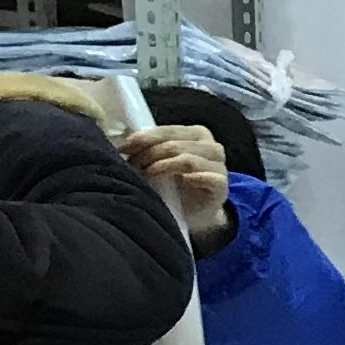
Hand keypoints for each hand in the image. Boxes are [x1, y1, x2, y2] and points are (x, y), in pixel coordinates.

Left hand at [121, 120, 236, 251]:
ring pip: (187, 159)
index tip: (123, 150)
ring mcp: (219, 165)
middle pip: (174, 145)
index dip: (142, 139)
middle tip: (131, 167)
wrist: (196, 213)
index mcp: (195, 134)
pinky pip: (208, 177)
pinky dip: (194, 177)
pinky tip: (182, 181)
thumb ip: (150, 148)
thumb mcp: (162, 161)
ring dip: (162, 167)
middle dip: (148, 155)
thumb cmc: (176, 184)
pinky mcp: (222, 185)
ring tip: (146, 176)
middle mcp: (211, 145)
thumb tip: (122, 141)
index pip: (166, 131)